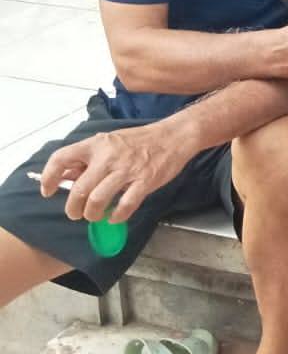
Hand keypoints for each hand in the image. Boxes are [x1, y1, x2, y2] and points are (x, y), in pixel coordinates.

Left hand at [42, 123, 191, 224]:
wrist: (172, 136)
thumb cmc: (139, 140)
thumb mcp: (109, 142)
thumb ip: (87, 159)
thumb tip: (65, 176)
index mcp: (96, 144)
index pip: (62, 158)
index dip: (49, 177)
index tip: (48, 190)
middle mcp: (108, 156)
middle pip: (79, 189)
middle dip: (73, 208)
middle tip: (75, 214)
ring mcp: (127, 169)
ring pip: (98, 199)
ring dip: (91, 214)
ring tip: (94, 216)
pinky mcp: (144, 181)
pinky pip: (125, 205)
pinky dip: (116, 216)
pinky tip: (114, 216)